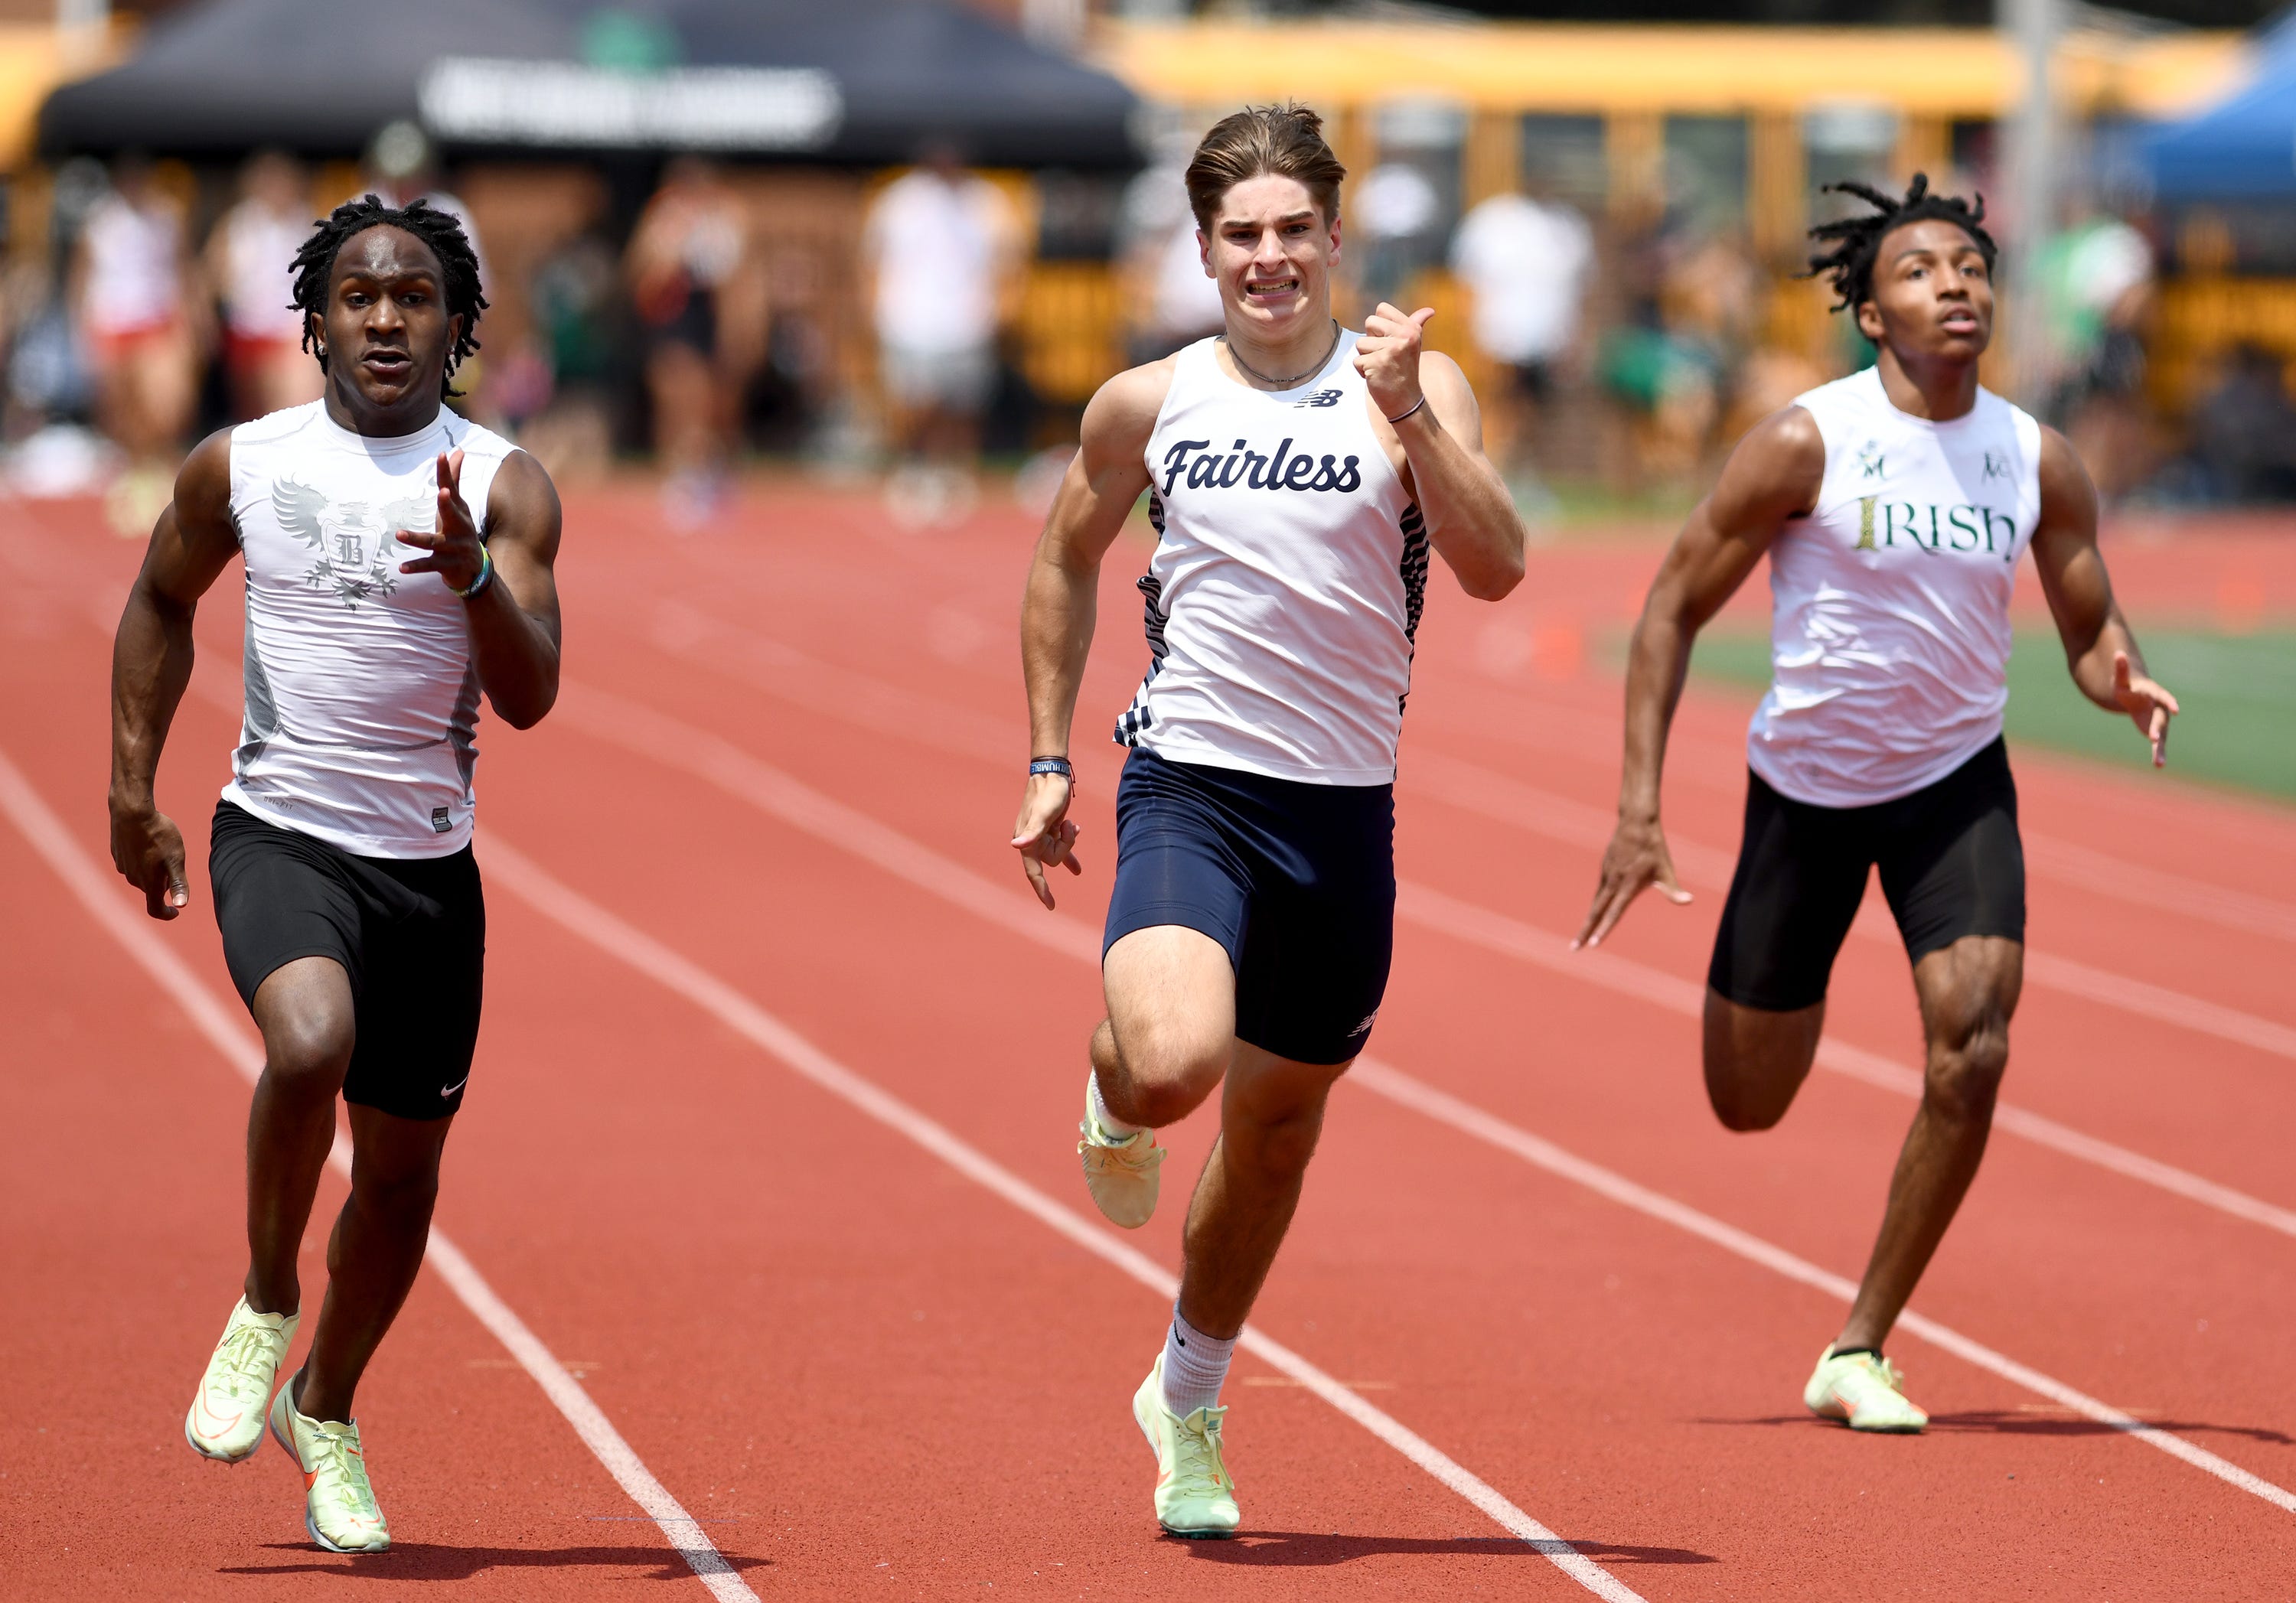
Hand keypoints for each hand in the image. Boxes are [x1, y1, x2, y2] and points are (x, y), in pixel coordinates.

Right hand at [110, 799, 187, 919]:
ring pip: (141, 875)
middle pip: (151, 889)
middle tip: (174, 863)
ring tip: (162, 849)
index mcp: (149, 883)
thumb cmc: (158, 835)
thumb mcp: (176, 859)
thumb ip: (178, 884)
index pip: (155, 909)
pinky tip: (148, 842)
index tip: (174, 911)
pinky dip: (142, 859)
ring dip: (152, 870)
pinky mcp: (117, 854)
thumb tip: (181, 906)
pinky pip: (132, 863)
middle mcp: (133, 878)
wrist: (132, 812)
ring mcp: (123, 866)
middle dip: (164, 883)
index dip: (165, 914)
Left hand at [395, 448, 484, 592]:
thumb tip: (458, 450)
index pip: (452, 488)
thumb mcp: (458, 506)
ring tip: (399, 535)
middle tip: (442, 493)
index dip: (446, 472)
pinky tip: (402, 567)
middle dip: (448, 504)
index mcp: (459, 511)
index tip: (441, 454)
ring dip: (417, 539)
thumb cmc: (460, 531)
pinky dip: (416, 566)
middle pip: (452, 513)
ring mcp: (454, 547)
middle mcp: (459, 527)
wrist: (476, 571)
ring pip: (434, 542)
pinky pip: (429, 565)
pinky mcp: (447, 565)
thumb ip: (454, 478)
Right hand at [1010, 770, 1082, 909]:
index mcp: (1027, 841)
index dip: (1042, 890)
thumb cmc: (1049, 792)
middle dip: (1065, 847)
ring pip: (1059, 853)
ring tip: (1072, 825)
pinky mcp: (1050, 830)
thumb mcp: (1044, 812)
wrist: (1052, 774)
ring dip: (1069, 842)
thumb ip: (1033, 830)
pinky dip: (1070, 855)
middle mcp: (1031, 841)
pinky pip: (1060, 849)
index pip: (1034, 872)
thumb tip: (1017, 846)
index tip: (1051, 906)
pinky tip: (1078, 870)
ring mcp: (1041, 836)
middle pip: (1052, 860)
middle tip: (1069, 826)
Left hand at [1354, 301, 1434, 422]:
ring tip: (1381, 367)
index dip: (1379, 326)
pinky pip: (1357, 361)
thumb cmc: (1405, 370)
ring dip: (1366, 357)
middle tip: (1384, 355)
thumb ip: (1417, 324)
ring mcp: (1391, 349)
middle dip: (1370, 340)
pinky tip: (1377, 376)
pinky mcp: (1377, 363)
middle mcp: (1404, 336)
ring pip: (1360, 343)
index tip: (1388, 341)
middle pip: (1369, 322)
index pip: (1382, 309)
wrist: (1406, 400)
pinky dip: (1362, 371)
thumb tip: (1429, 311)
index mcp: (1411, 328)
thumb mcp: (1413, 344)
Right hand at [1574, 814, 1691, 949]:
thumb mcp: (1666, 869)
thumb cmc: (1654, 848)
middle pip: (1595, 912)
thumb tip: (1690, 901)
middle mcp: (1613, 882)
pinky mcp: (1604, 868)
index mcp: (1628, 885)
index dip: (1604, 929)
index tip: (1594, 944)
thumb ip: (1674, 890)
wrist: (1635, 822)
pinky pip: (1600, 889)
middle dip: (1584, 931)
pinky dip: (1597, 903)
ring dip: (1589, 919)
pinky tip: (1598, 908)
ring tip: (1583, 936)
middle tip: (1573, 948)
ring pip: (1596, 902)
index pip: (1614, 913)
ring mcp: (1606, 875)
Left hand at [2111, 650, 2178, 767]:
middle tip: (2154, 739)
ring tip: (2159, 763)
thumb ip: (2121, 670)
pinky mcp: (2156, 731)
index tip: (2175, 710)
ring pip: (2162, 735)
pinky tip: (2159, 766)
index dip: (2169, 702)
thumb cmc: (2127, 686)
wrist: (2136, 696)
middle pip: (2161, 719)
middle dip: (2158, 729)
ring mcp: (2159, 720)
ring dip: (2160, 749)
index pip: (2162, 696)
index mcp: (2153, 694)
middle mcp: (2160, 708)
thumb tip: (2117, 654)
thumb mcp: (2121, 680)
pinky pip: (2158, 743)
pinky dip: (2158, 754)